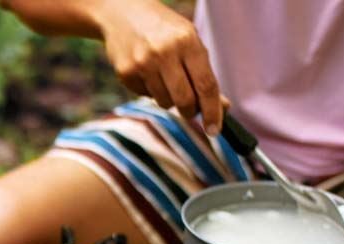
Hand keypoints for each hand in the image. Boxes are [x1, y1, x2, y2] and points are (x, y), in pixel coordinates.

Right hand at [97, 0, 222, 133]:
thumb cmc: (164, 30)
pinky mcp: (126, 73)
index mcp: (187, 41)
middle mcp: (165, 52)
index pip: (205, 85)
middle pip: (185, 100)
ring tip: (164, 78)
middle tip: (190, 110)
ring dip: (169, 98)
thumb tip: (221, 107)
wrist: (123, 13)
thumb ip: (204, 73)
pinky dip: (150, 90)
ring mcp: (142, 63)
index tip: (215, 129)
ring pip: (164, 102)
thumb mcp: (189, 42)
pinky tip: (146, 72)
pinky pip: (145, 96)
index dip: (213, 111)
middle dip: (190, 111)